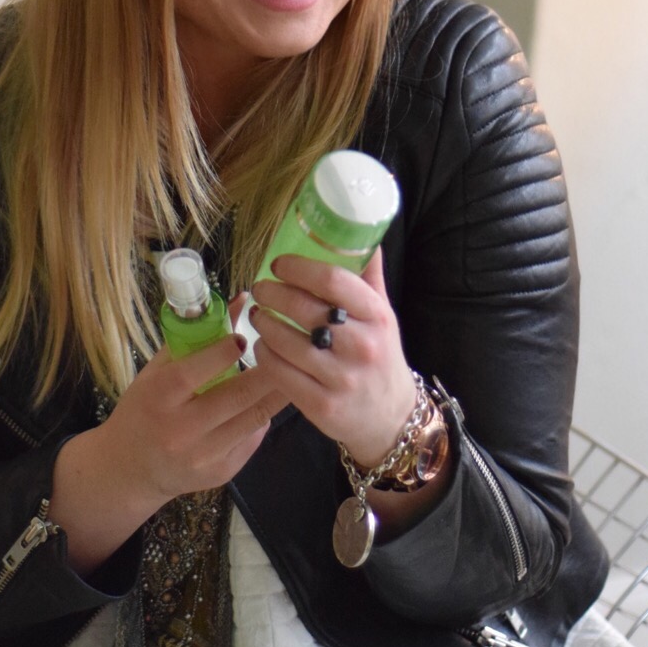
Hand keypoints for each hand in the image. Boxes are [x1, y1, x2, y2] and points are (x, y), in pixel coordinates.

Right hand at [101, 302, 288, 506]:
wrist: (129, 469)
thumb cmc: (144, 408)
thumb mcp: (158, 371)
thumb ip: (196, 337)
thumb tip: (241, 300)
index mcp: (159, 397)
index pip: (196, 371)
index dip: (224, 352)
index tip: (245, 335)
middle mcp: (181, 431)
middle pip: (237, 396)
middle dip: (269, 370)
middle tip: (290, 348)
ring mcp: (203, 456)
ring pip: (254, 419)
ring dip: (278, 392)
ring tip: (293, 370)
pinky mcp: (221, 474)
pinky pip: (252, 439)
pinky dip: (263, 417)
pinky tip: (268, 401)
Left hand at [250, 249, 415, 468]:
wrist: (390, 416)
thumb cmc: (379, 355)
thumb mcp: (383, 313)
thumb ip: (367, 274)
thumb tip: (359, 229)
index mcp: (377, 316)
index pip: (333, 280)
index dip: (299, 267)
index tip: (279, 264)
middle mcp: (362, 346)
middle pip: (304, 308)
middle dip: (272, 293)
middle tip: (260, 287)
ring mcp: (341, 378)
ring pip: (286, 341)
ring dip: (263, 322)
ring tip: (257, 314)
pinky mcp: (322, 405)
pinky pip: (280, 372)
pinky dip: (264, 354)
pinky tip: (262, 345)